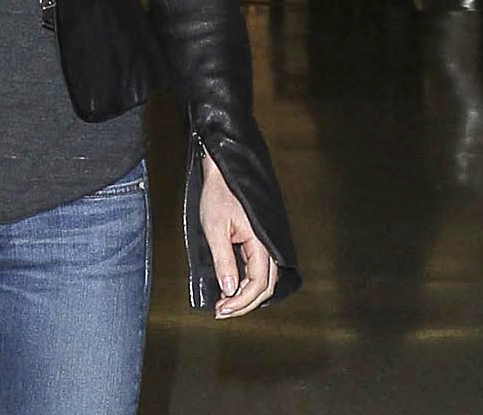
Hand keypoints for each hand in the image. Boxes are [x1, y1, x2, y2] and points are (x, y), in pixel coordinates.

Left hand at [200, 151, 277, 317]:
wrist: (223, 170)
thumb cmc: (219, 193)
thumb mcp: (215, 228)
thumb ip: (223, 260)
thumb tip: (228, 290)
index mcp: (260, 239)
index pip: (258, 282)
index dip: (241, 301)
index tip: (222, 308)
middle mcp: (267, 242)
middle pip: (265, 284)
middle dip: (244, 303)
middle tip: (222, 311)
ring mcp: (265, 240)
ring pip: (264, 277)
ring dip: (247, 295)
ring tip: (226, 304)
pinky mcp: (258, 238)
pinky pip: (259, 267)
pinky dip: (248, 282)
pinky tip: (234, 287)